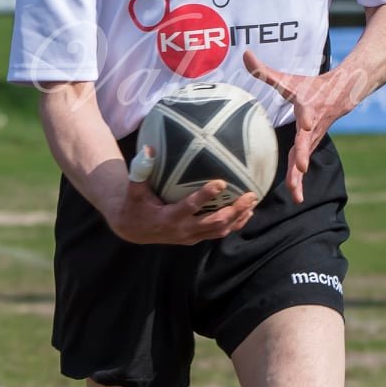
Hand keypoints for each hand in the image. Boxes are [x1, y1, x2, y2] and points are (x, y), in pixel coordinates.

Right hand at [113, 148, 259, 243]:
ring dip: (238, 217)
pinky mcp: (195, 238)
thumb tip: (149, 148)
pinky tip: (246, 214)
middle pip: (214, 222)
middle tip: (250, 195)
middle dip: (234, 209)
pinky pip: (218, 233)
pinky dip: (234, 224)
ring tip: (252, 202)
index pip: (191, 206)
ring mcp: (190, 236)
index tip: (222, 182)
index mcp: (168, 217)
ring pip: (220, 230)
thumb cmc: (135, 204)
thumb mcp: (135, 188)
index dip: (206, 195)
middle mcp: (182, 230)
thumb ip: (142, 170)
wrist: (133, 229)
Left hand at [242, 51, 360, 202]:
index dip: (307, 118)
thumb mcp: (288, 79)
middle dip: (304, 153)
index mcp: (307, 108)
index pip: (308, 112)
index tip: (306, 124)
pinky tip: (297, 198)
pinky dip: (300, 182)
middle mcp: (312, 126)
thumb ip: (264, 70)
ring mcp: (312, 140)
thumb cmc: (308, 87)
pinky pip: (302, 167)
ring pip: (305, 159)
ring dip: (300, 176)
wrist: (338, 96)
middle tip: (302, 166)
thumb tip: (244, 53)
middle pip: (308, 141)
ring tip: (296, 194)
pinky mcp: (309, 148)